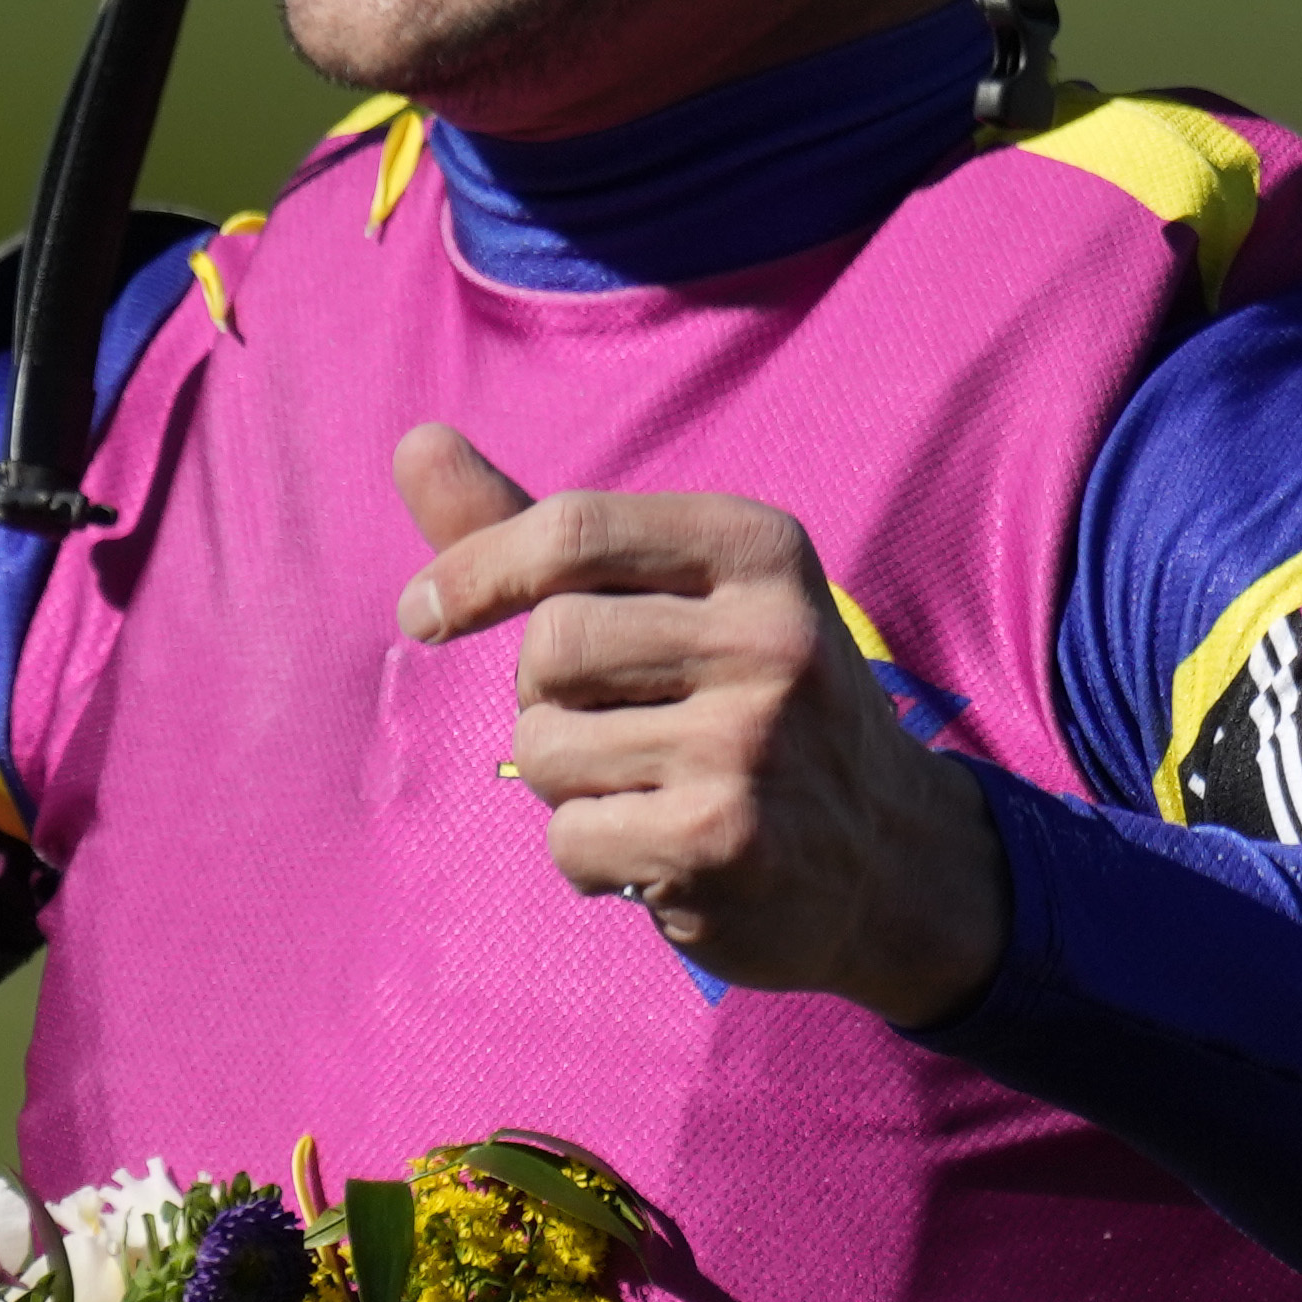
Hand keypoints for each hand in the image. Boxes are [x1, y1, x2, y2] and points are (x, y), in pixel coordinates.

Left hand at [388, 423, 1008, 1026]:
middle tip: (611, 724)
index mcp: (759, 548)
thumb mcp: (672, 598)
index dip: (476, 570)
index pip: (575, 532)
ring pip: (547, 750)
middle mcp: (772, 637)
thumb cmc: (743, 700)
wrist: (887, 851)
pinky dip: (587, 857)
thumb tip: (414, 444)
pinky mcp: (727, 842)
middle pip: (550, 646)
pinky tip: (657, 854)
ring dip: (564, 784)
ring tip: (645, 788)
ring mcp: (754, 743)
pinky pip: (571, 839)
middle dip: (542, 695)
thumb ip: (542, 534)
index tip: (421, 611)